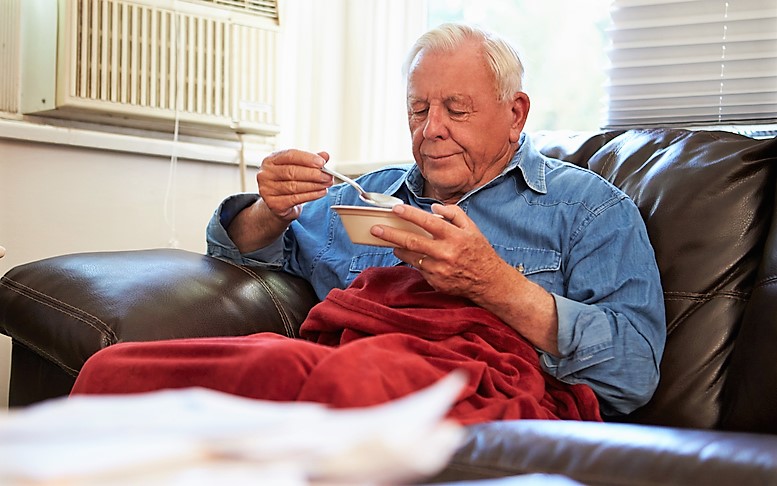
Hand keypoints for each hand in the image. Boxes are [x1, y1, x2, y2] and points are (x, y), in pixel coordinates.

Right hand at [257, 149, 333, 221]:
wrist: (278, 204)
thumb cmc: (287, 182)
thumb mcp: (297, 168)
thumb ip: (310, 161)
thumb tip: (325, 155)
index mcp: (270, 160)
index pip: (290, 155)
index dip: (307, 158)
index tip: (322, 162)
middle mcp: (265, 174)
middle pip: (292, 172)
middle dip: (313, 174)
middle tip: (328, 175)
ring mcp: (267, 190)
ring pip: (295, 186)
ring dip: (314, 185)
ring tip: (327, 184)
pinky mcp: (274, 204)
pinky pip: (296, 199)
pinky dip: (311, 195)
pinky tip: (321, 192)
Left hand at [370, 203, 558, 353]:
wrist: (488, 281)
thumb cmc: (479, 252)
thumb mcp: (471, 228)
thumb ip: (453, 214)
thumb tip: (434, 207)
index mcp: (454, 237)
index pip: (427, 222)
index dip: (409, 215)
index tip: (395, 210)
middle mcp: (445, 253)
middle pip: (411, 242)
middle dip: (390, 234)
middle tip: (376, 229)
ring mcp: (438, 269)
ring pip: (410, 257)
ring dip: (398, 248)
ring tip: (391, 242)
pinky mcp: (435, 281)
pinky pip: (419, 268)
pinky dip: (414, 261)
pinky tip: (413, 256)